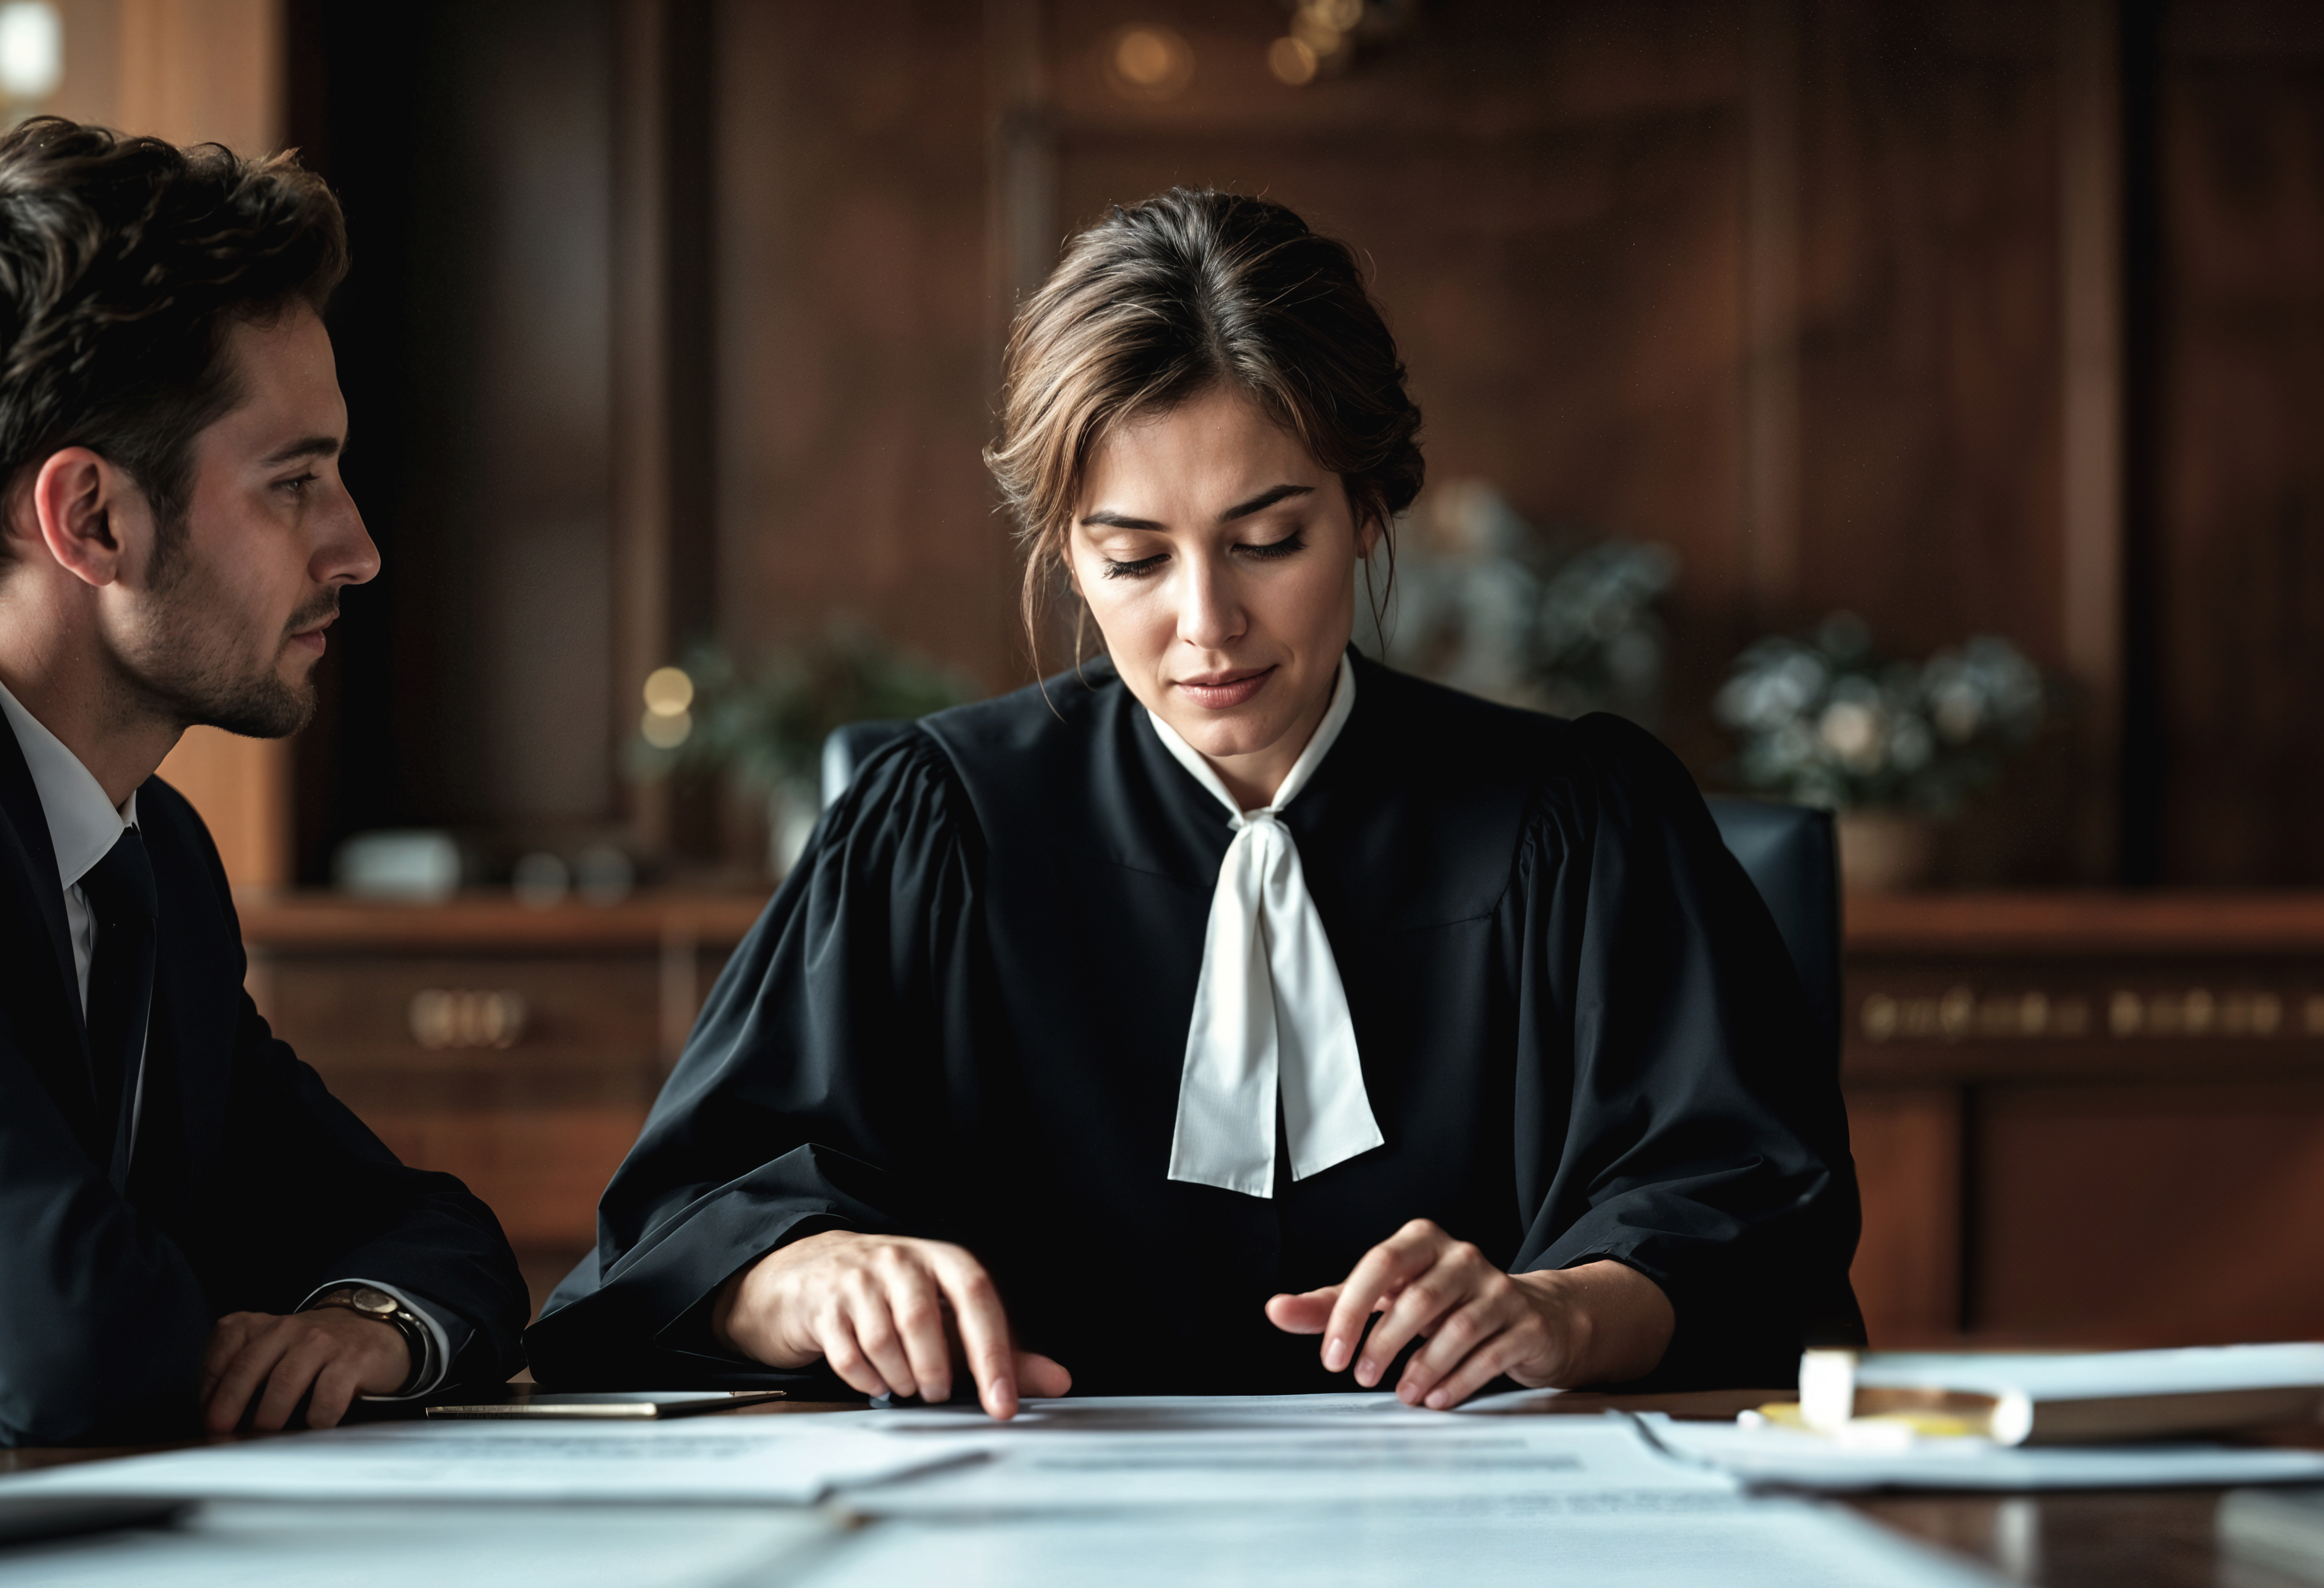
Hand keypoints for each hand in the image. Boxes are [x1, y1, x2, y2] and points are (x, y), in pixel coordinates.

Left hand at [202, 1309, 410, 1432]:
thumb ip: (247, 1373)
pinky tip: (314, 1426)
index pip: (225, 1349)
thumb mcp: (276, 1348)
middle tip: (222, 1434)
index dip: (210, 1388)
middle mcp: (290, 1329)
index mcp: (264, 1325)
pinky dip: (316, 1418)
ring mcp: (322, 1342)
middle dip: (229, 1405)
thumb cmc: (316, 1351)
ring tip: (266, 1437)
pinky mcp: (353, 1359)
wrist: (377, 1329)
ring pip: (284, 1381)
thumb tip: (218, 1420)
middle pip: (248, 1366)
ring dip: (269, 1416)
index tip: (208, 1418)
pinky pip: (327, 1395)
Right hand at [713, 1230, 1069, 1420]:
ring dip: (900, 1377)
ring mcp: (858, 1279)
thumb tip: (1059, 1382)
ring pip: (883, 1340)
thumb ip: (1005, 1351)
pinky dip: (867, 1380)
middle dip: (935, 1370)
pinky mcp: (823, 1304)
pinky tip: (876, 1378)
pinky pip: (848, 1354)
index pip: (978, 1298)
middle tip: (938, 1393)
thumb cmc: (897, 1299)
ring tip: (906, 1383)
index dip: (993, 1354)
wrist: (815, 1274)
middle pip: (923, 1320)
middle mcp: (901, 1260)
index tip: (1002, 1402)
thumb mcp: (954, 1318)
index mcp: (943, 1260)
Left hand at [1264, 1218, 1674, 1408]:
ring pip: (1455, 1328)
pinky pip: (1489, 1352)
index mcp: (1422, 1241)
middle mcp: (1462, 1256)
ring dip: (1421, 1368)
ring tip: (1402, 1395)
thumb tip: (1276, 1310)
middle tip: (1362, 1377)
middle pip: (1417, 1298)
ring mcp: (1498, 1287)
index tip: (1332, 1356)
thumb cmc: (1445, 1305)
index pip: (1379, 1266)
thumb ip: (1332, 1305)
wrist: (1532, 1315)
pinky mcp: (1524, 1322)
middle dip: (1383, 1343)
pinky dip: (1458, 1381)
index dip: (1351, 1312)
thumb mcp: (1386, 1298)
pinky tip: (1437, 1399)